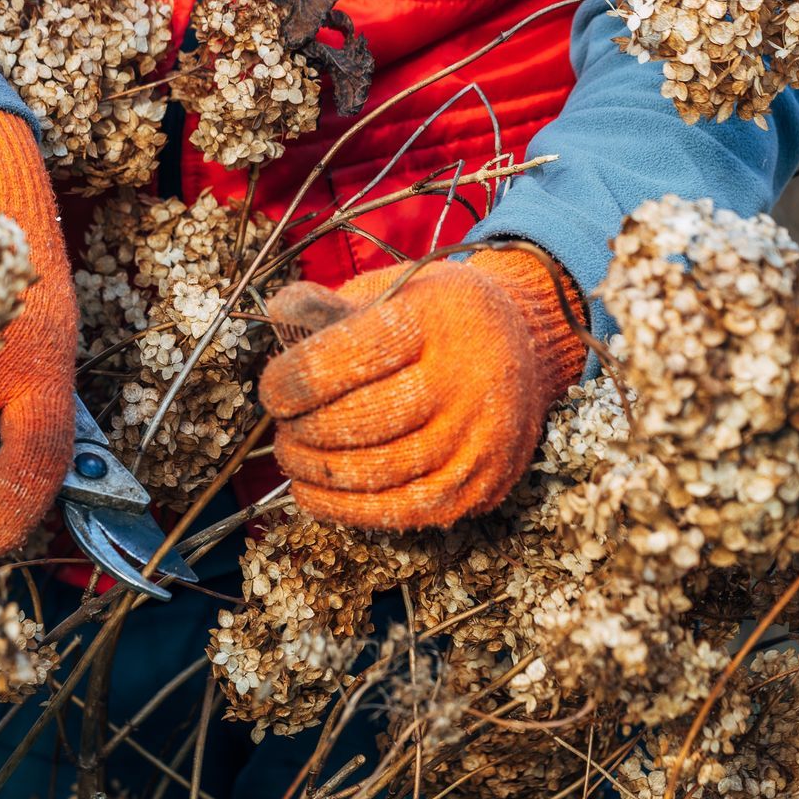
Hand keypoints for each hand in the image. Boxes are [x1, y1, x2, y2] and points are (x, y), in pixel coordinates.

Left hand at [257, 250, 586, 529]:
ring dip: (316, 470)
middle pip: (357, 421)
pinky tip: (314, 491)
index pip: (344, 360)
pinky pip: (401, 511)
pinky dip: (344, 508)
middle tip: (283, 425)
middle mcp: (465, 381)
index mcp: (436, 320)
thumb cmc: (440, 316)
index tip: (274, 389)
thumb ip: (333, 304)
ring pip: (376, 472)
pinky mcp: (480, 486)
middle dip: (302, 429)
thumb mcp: (395, 287)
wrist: (525, 346)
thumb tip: (278, 314)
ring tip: (294, 454)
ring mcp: (478, 440)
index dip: (292, 381)